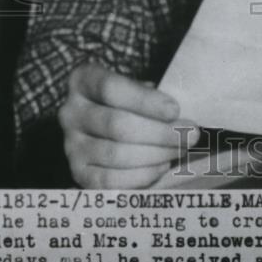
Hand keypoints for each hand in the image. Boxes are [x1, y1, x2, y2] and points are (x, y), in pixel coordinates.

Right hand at [58, 63, 199, 188]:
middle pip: (117, 124)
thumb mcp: (135, 87)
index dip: (145, 101)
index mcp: (83, 81)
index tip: (175, 110)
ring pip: (116, 154)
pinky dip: (142, 175)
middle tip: (190, 134)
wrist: (102, 128)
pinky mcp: (79, 174)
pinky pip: (112, 181)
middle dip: (160, 132)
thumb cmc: (128, 102)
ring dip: (157, 153)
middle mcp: (70, 113)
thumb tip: (177, 116)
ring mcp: (71, 146)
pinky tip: (162, 165)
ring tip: (181, 149)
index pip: (112, 89)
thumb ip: (151, 96)